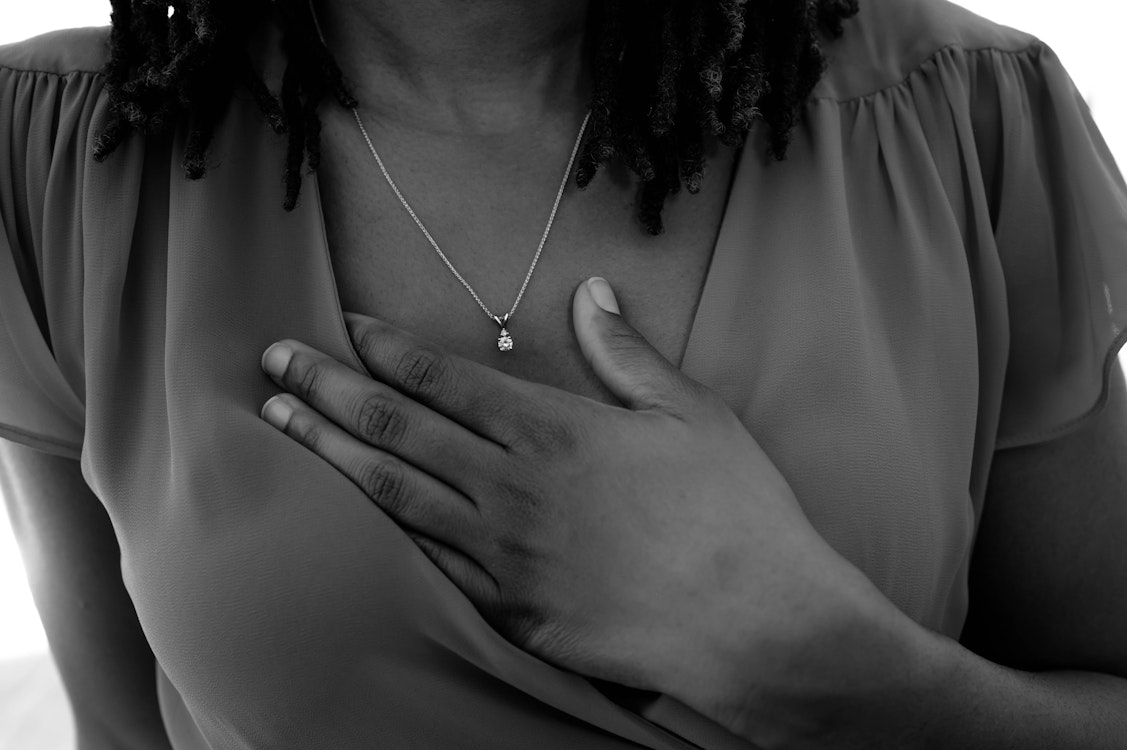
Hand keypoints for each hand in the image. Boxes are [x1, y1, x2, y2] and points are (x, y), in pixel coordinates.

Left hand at [258, 277, 886, 726]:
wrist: (753, 624)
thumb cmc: (731, 512)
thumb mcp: (691, 413)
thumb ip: (626, 352)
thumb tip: (591, 290)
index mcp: (555, 431)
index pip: (446, 380)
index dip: (388, 350)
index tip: (346, 327)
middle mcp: (513, 489)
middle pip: (398, 430)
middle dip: (329, 389)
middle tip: (275, 360)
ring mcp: (504, 556)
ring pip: (394, 495)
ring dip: (330, 454)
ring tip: (281, 423)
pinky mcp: (510, 611)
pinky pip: (428, 563)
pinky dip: (381, 531)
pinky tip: (350, 513)